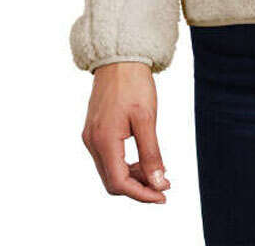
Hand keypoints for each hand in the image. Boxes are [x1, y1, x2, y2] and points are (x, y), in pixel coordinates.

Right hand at [81, 61, 172, 202]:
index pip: (119, 182)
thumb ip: (151, 154)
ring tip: (157, 173)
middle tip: (163, 186)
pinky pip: (107, 157)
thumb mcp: (147, 119)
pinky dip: (125, 164)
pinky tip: (143, 160)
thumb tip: (158, 183)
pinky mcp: (94, 130)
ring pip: (110, 170)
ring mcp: (91, 136)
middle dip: (138, 188)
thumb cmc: (134, 84)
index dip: (141, 194)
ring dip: (132, 177)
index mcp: (104, 140)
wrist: (119, 58)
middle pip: (112, 181)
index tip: (162, 195)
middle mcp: (92, 142)